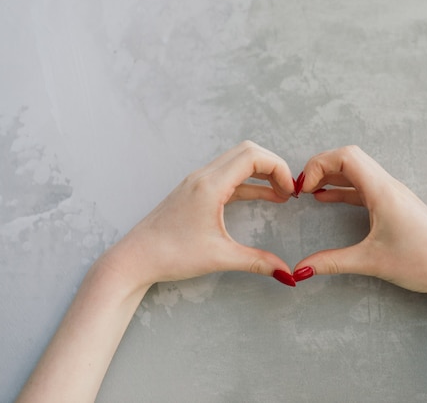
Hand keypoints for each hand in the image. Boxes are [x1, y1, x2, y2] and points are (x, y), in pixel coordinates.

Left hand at [107, 141, 295, 288]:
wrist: (134, 259)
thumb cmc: (170, 255)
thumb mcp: (219, 257)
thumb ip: (257, 262)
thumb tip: (288, 274)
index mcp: (210, 185)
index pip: (253, 156)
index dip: (279, 168)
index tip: (292, 191)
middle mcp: (203, 176)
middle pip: (247, 151)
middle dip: (274, 166)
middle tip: (290, 190)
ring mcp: (197, 182)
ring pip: (237, 161)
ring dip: (261, 173)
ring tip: (281, 194)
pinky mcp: (195, 191)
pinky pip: (228, 176)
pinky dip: (249, 182)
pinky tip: (263, 197)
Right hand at [293, 145, 426, 298]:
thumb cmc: (422, 263)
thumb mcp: (371, 262)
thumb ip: (332, 262)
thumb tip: (300, 270)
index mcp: (383, 191)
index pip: (346, 156)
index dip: (319, 164)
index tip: (303, 188)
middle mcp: (389, 186)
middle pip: (349, 158)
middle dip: (321, 167)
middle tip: (301, 188)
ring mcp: (394, 194)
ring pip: (357, 172)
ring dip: (332, 177)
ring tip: (309, 191)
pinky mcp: (396, 205)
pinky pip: (364, 187)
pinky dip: (344, 189)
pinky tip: (327, 198)